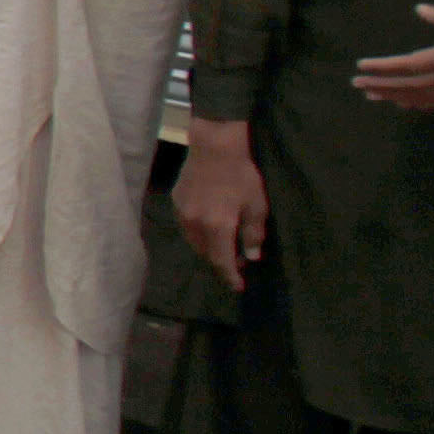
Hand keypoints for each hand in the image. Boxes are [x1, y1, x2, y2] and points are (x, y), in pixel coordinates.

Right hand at [172, 117, 266, 277]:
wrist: (214, 146)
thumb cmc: (242, 175)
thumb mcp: (257, 205)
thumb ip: (253, 233)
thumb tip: (251, 256)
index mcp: (217, 227)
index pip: (222, 261)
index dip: (230, 276)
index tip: (238, 287)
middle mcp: (195, 225)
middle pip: (206, 253)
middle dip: (220, 262)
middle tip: (236, 263)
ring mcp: (183, 213)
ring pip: (194, 241)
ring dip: (208, 248)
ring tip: (222, 245)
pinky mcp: (176, 202)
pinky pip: (187, 226)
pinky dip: (199, 232)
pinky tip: (209, 225)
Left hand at [355, 1, 433, 113]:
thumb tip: (419, 10)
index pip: (416, 64)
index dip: (387, 67)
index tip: (363, 65)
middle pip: (417, 84)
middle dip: (385, 84)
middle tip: (357, 82)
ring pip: (429, 96)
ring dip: (398, 96)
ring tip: (372, 94)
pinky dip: (422, 103)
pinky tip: (404, 103)